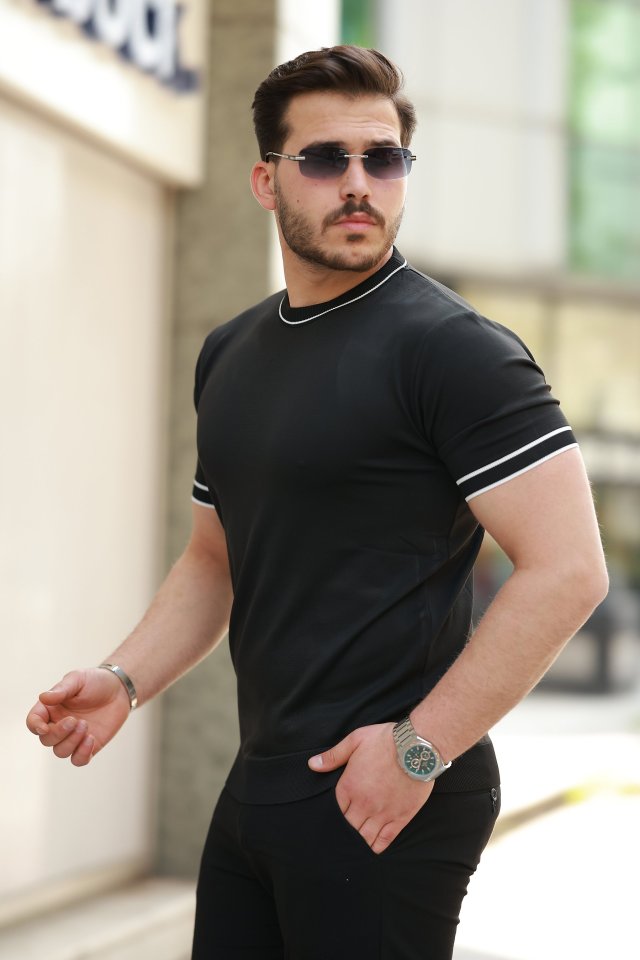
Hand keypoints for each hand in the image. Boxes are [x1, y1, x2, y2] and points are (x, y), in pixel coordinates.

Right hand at [25, 668, 131, 766]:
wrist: (120, 689)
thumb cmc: (96, 681)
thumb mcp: (78, 679)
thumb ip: (61, 690)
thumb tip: (43, 697)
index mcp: (51, 708)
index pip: (33, 721)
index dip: (35, 726)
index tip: (44, 727)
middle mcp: (59, 724)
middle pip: (46, 740)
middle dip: (58, 733)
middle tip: (75, 720)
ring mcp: (73, 737)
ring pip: (60, 752)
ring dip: (71, 742)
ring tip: (86, 725)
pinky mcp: (88, 746)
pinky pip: (78, 760)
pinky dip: (82, 754)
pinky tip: (91, 739)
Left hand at [308, 722, 433, 853]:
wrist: (416, 746)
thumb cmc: (385, 740)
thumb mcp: (355, 740)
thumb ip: (333, 756)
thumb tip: (312, 764)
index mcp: (350, 786)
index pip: (335, 810)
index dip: (334, 815)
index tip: (335, 818)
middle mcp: (364, 803)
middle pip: (348, 827)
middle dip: (345, 831)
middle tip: (342, 836)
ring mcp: (382, 813)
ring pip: (365, 837)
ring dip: (359, 842)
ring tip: (356, 845)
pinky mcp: (400, 817)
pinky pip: (385, 839)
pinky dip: (377, 846)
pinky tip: (373, 847)